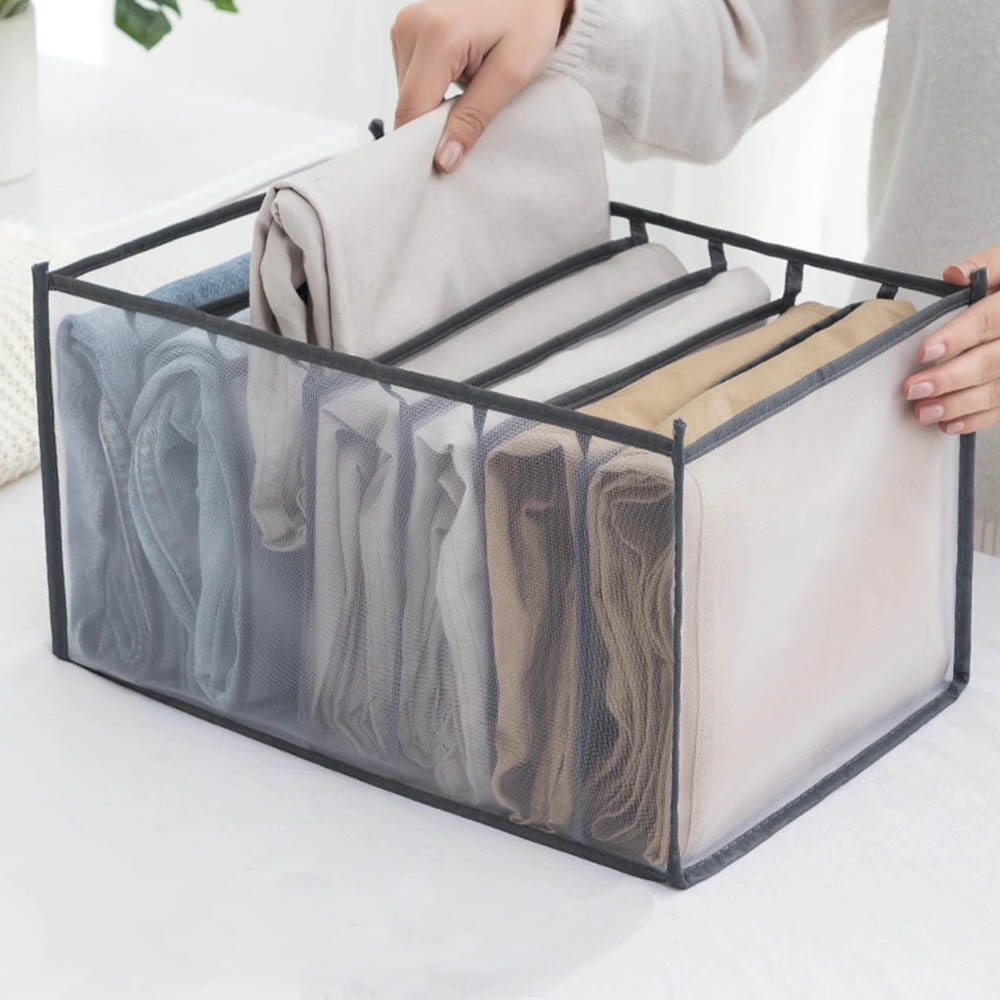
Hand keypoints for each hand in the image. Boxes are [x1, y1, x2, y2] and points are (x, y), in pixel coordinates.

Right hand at [391, 0, 572, 172]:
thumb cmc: (529, 21)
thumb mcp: (511, 75)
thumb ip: (474, 118)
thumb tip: (443, 159)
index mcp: (437, 34)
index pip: (412, 108)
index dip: (425, 145)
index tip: (445, 165)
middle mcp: (411, 25)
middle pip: (407, 104)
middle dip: (432, 127)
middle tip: (468, 128)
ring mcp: (405, 26)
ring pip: (407, 95)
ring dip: (433, 108)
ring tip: (468, 93)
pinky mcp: (406, 31)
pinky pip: (410, 80)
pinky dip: (432, 92)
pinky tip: (458, 81)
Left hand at [904, 246, 999, 434]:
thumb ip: (985, 266)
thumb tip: (955, 274)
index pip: (988, 320)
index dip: (957, 336)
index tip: (925, 351)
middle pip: (990, 362)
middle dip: (949, 378)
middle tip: (912, 388)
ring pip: (996, 391)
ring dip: (957, 405)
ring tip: (923, 411)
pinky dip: (975, 419)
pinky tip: (947, 424)